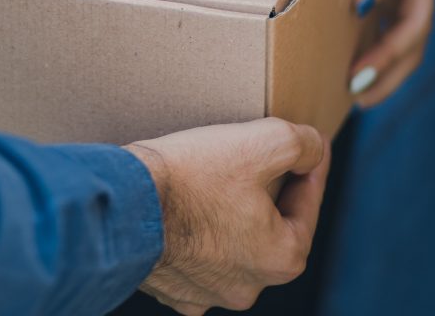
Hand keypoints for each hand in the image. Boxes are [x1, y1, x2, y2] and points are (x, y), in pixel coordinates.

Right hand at [124, 118, 329, 314]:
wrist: (121, 203)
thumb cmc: (190, 175)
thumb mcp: (263, 141)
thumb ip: (303, 143)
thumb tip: (313, 149)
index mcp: (282, 257)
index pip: (308, 202)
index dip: (309, 166)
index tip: (307, 145)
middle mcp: (249, 286)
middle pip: (269, 227)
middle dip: (267, 194)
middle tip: (254, 159)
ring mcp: (206, 293)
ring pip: (231, 245)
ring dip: (228, 217)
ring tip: (214, 181)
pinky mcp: (170, 289)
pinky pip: (193, 260)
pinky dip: (193, 238)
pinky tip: (184, 214)